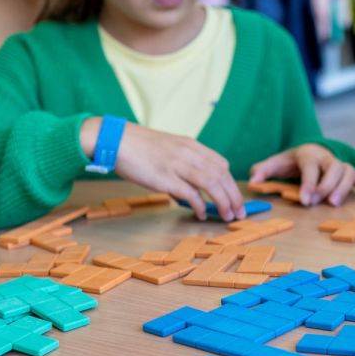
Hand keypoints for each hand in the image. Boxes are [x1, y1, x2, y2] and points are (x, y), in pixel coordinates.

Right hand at [84, 120, 245, 221]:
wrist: (114, 139)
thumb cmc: (138, 146)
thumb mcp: (168, 148)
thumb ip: (183, 162)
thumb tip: (192, 186)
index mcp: (191, 145)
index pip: (221, 164)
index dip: (231, 182)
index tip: (234, 196)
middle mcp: (189, 153)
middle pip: (222, 175)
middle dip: (234, 195)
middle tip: (240, 212)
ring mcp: (177, 164)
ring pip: (212, 184)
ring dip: (223, 202)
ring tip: (228, 216)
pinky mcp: (165, 177)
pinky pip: (190, 193)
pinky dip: (200, 206)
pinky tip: (201, 214)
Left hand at [249, 143, 354, 206]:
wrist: (312, 150)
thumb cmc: (293, 161)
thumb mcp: (276, 163)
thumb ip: (263, 170)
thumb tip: (253, 181)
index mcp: (309, 155)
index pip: (311, 167)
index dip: (309, 183)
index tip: (305, 200)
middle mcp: (328, 158)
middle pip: (334, 168)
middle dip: (326, 186)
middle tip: (317, 202)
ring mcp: (341, 166)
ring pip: (350, 172)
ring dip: (344, 187)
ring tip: (334, 203)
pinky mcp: (351, 173)